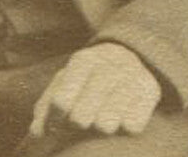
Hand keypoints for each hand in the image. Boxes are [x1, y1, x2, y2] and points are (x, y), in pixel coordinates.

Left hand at [29, 43, 160, 139]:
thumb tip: (37, 133)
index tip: (57, 124)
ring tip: (102, 117)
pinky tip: (123, 115)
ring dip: (100, 127)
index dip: (55, 121)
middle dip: (78, 124)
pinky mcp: (150, 90)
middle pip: (81, 117)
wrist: (129, 55)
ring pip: (106, 125)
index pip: (60, 102)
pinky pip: (132, 127)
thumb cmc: (87, 79)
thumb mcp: (65, 83)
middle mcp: (108, 64)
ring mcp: (131, 75)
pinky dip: (125, 126)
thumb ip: (46, 107)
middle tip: (83, 120)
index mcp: (83, 60)